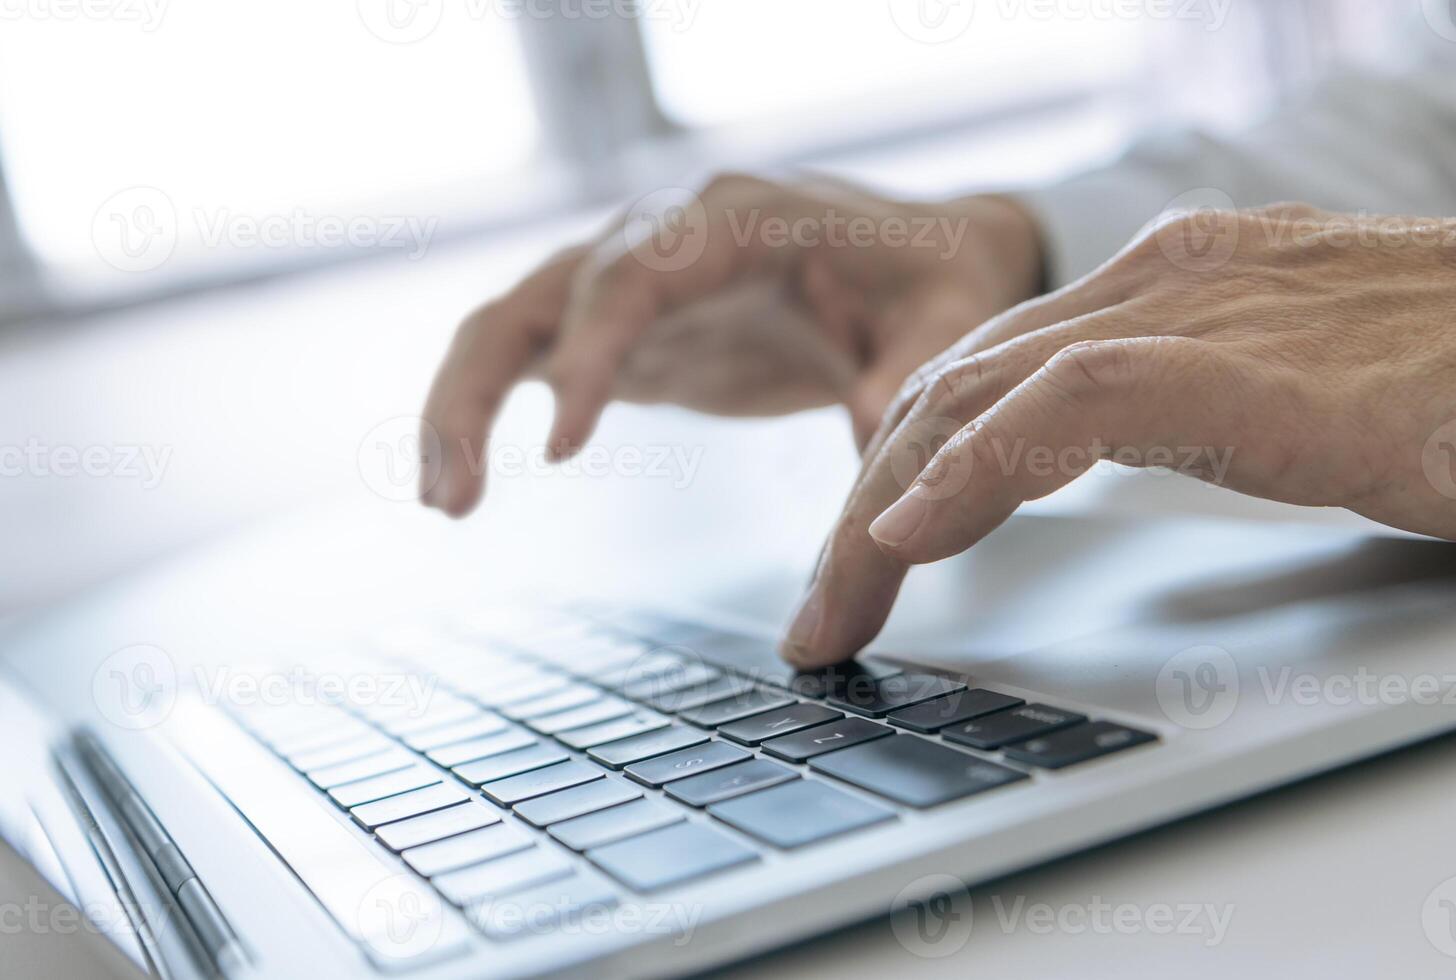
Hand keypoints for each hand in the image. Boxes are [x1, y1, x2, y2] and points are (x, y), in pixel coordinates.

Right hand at [420, 173, 1042, 515]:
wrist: (916, 264)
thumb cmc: (929, 280)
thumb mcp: (944, 323)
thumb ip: (908, 378)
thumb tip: (871, 451)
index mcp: (737, 219)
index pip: (636, 272)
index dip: (590, 348)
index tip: (563, 442)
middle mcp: (663, 238)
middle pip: (539, 294)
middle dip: (482, 386)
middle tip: (457, 492)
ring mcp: (632, 284)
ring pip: (510, 324)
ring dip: (460, 405)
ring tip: (443, 501)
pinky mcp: (623, 334)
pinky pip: (529, 361)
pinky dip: (485, 416)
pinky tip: (461, 486)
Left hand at [781, 203, 1455, 666]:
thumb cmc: (1448, 379)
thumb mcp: (1271, 396)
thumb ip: (1170, 414)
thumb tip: (1077, 472)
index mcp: (1157, 290)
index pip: (975, 377)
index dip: (896, 474)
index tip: (856, 571)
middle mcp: (1153, 283)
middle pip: (950, 392)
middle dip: (862, 509)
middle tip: (818, 617)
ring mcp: (1194, 311)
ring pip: (978, 396)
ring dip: (884, 511)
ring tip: (834, 610)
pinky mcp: (1244, 362)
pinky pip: (1069, 406)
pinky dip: (978, 469)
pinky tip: (915, 537)